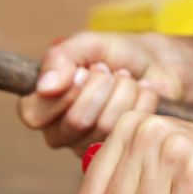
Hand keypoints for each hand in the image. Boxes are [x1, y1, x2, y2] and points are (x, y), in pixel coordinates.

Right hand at [18, 33, 177, 155]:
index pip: (36, 114)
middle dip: (101, 85)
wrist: (156, 61)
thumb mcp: (86, 44)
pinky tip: (141, 92)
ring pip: (106, 126)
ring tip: (126, 79)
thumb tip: (45, 87)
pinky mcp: (120, 148)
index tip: (84, 70)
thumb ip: (60, 58)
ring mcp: (90, 145)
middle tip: (109, 71)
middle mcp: (60, 132)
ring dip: (123, 90)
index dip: (66, 90)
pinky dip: (142, 100)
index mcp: (39, 107)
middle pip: (77, 121)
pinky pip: (130, 129)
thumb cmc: (114, 54)